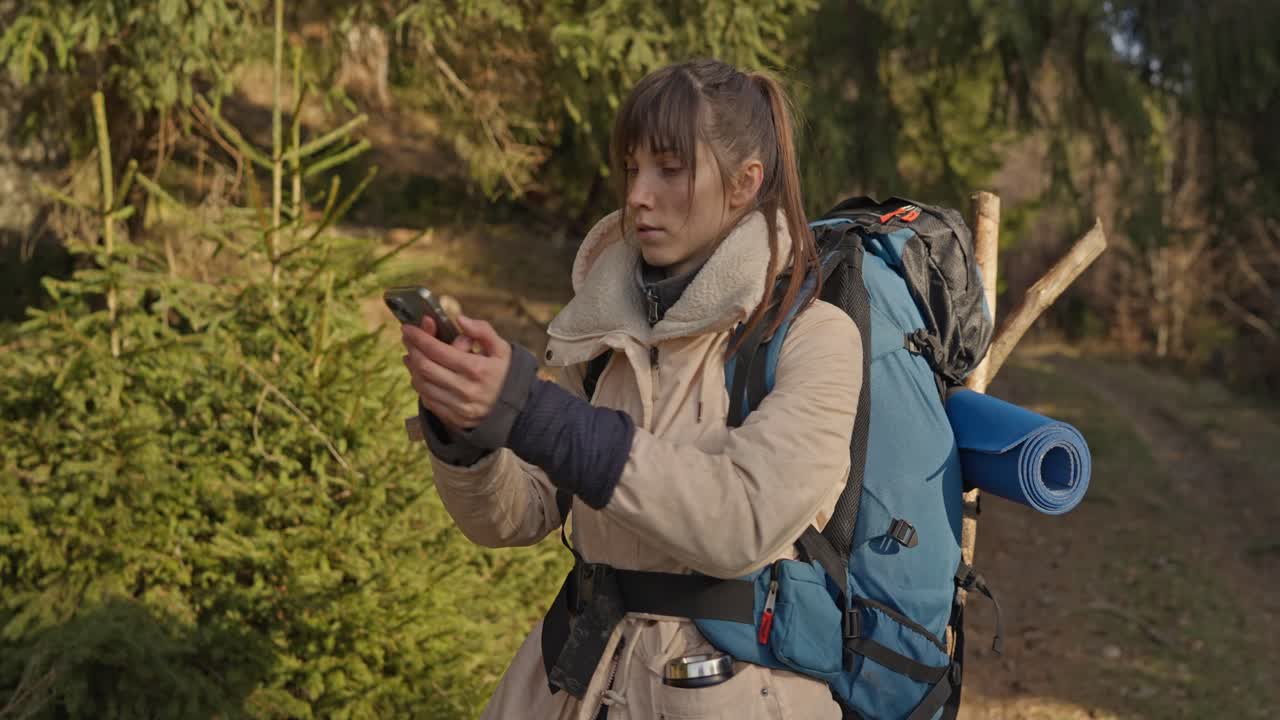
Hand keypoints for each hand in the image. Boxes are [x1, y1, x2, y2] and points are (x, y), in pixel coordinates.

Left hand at [401, 313, 511, 430]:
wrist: (518, 409)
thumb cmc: (507, 374)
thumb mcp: (502, 349)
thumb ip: (482, 330)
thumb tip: (460, 319)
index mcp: (477, 369)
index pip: (438, 351)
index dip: (420, 338)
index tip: (408, 328)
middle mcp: (466, 389)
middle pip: (425, 367)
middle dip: (413, 349)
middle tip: (408, 338)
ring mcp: (459, 406)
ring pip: (423, 385)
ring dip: (413, 368)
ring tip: (412, 354)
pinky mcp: (455, 418)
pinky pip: (428, 400)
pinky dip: (420, 385)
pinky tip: (420, 374)